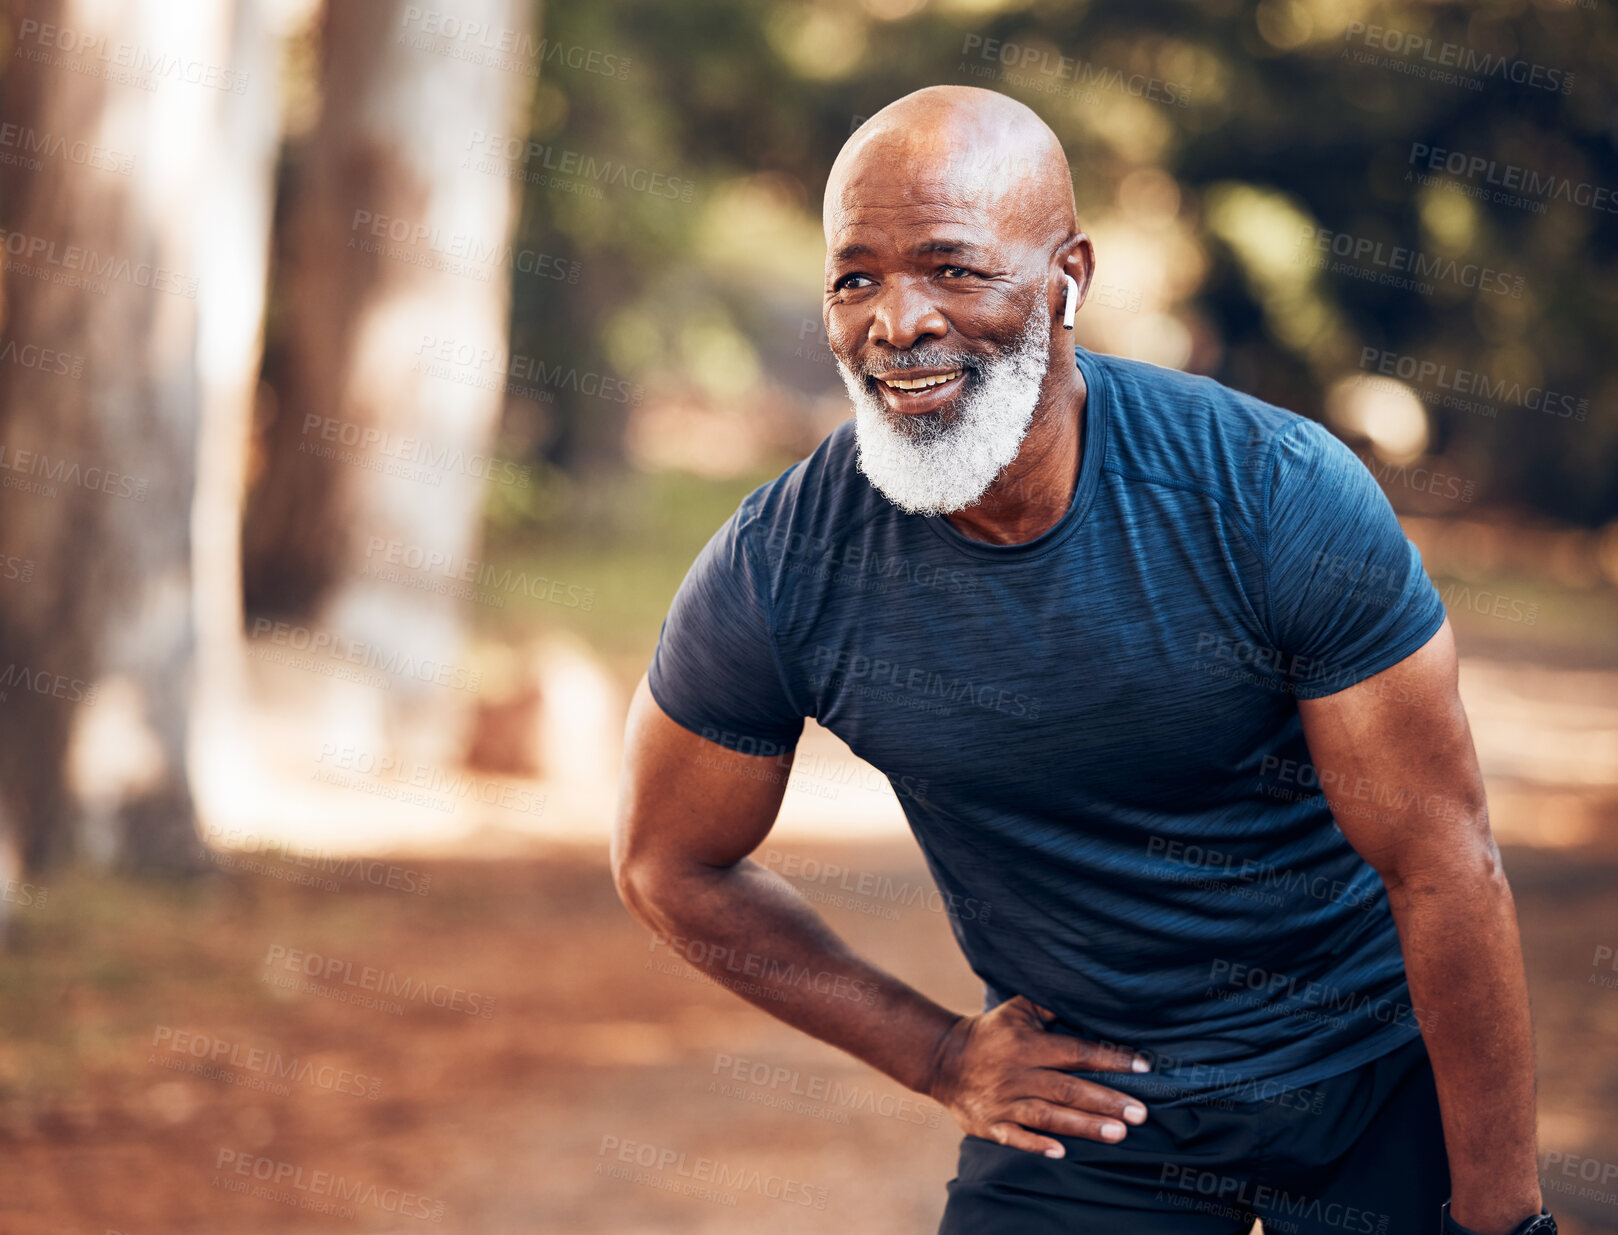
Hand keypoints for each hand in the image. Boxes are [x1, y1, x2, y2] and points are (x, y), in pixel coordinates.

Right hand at [922, 995, 1150, 1157]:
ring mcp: (1003, 1101)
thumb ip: (1051, 1004)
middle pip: (1067, 1089)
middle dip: (1106, 1101)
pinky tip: (1061, 1153)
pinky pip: (1015, 1137)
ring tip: (1118, 1134)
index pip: (1075, 1051)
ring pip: (1048, 1116)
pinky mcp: (990, 1124)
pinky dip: (1036, 1145)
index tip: (1142, 1067)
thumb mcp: (1018, 1010)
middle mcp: (1017, 1074)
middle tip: (1141, 1113)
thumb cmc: (991, 1033)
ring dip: (1084, 1126)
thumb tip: (1089, 994)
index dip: (1109, 1059)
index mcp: (1027, 1045)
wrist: (943, 1059)